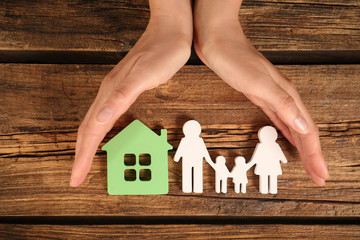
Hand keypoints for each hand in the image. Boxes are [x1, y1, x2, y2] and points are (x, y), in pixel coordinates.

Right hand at [70, 0, 192, 186]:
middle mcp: (110, 93)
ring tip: (86, 161)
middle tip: (77, 176)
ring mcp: (117, 91)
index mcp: (111, 93)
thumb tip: (99, 119)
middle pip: (89, 130)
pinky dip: (104, 133)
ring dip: (90, 145)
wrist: (171, 32)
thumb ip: (120, 97)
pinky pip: (109, 117)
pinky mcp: (126, 89)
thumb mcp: (144, 76)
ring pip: (96, 124)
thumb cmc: (161, 53)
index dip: (83, 156)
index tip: (76, 176)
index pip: (91, 132)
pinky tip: (107, 135)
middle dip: (82, 155)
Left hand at [194, 0, 328, 185]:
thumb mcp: (258, 83)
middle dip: (312, 155)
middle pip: (304, 132)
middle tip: (318, 176)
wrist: (217, 41)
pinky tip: (288, 138)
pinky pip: (279, 121)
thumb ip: (282, 104)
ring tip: (308, 163)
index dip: (315, 155)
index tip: (321, 175)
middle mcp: (284, 98)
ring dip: (302, 147)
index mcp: (287, 96)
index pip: (307, 132)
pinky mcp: (260, 96)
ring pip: (293, 128)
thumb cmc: (234, 58)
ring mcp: (272, 97)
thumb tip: (303, 127)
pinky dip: (287, 134)